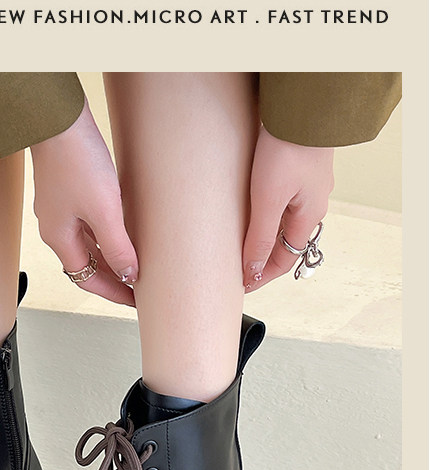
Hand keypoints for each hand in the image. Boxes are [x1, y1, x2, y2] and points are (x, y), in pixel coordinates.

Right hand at [30, 100, 137, 305]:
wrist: (56, 117)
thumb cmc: (74, 159)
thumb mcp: (104, 210)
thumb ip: (117, 246)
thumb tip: (128, 275)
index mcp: (59, 238)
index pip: (86, 279)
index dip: (111, 292)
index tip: (133, 300)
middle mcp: (55, 226)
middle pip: (86, 264)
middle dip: (111, 277)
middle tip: (136, 286)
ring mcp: (60, 208)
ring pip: (87, 244)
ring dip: (109, 256)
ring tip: (132, 262)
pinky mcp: (67, 189)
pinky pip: (87, 224)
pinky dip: (104, 234)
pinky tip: (120, 230)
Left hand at [242, 125, 333, 291]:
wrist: (299, 106)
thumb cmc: (287, 148)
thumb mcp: (268, 199)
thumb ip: (260, 237)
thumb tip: (253, 272)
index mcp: (309, 215)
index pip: (286, 258)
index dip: (263, 275)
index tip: (242, 285)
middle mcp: (312, 203)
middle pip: (284, 241)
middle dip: (261, 257)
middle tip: (236, 267)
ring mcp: (305, 185)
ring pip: (281, 221)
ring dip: (261, 234)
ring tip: (236, 242)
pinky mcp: (296, 168)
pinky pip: (279, 200)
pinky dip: (262, 213)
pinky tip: (246, 210)